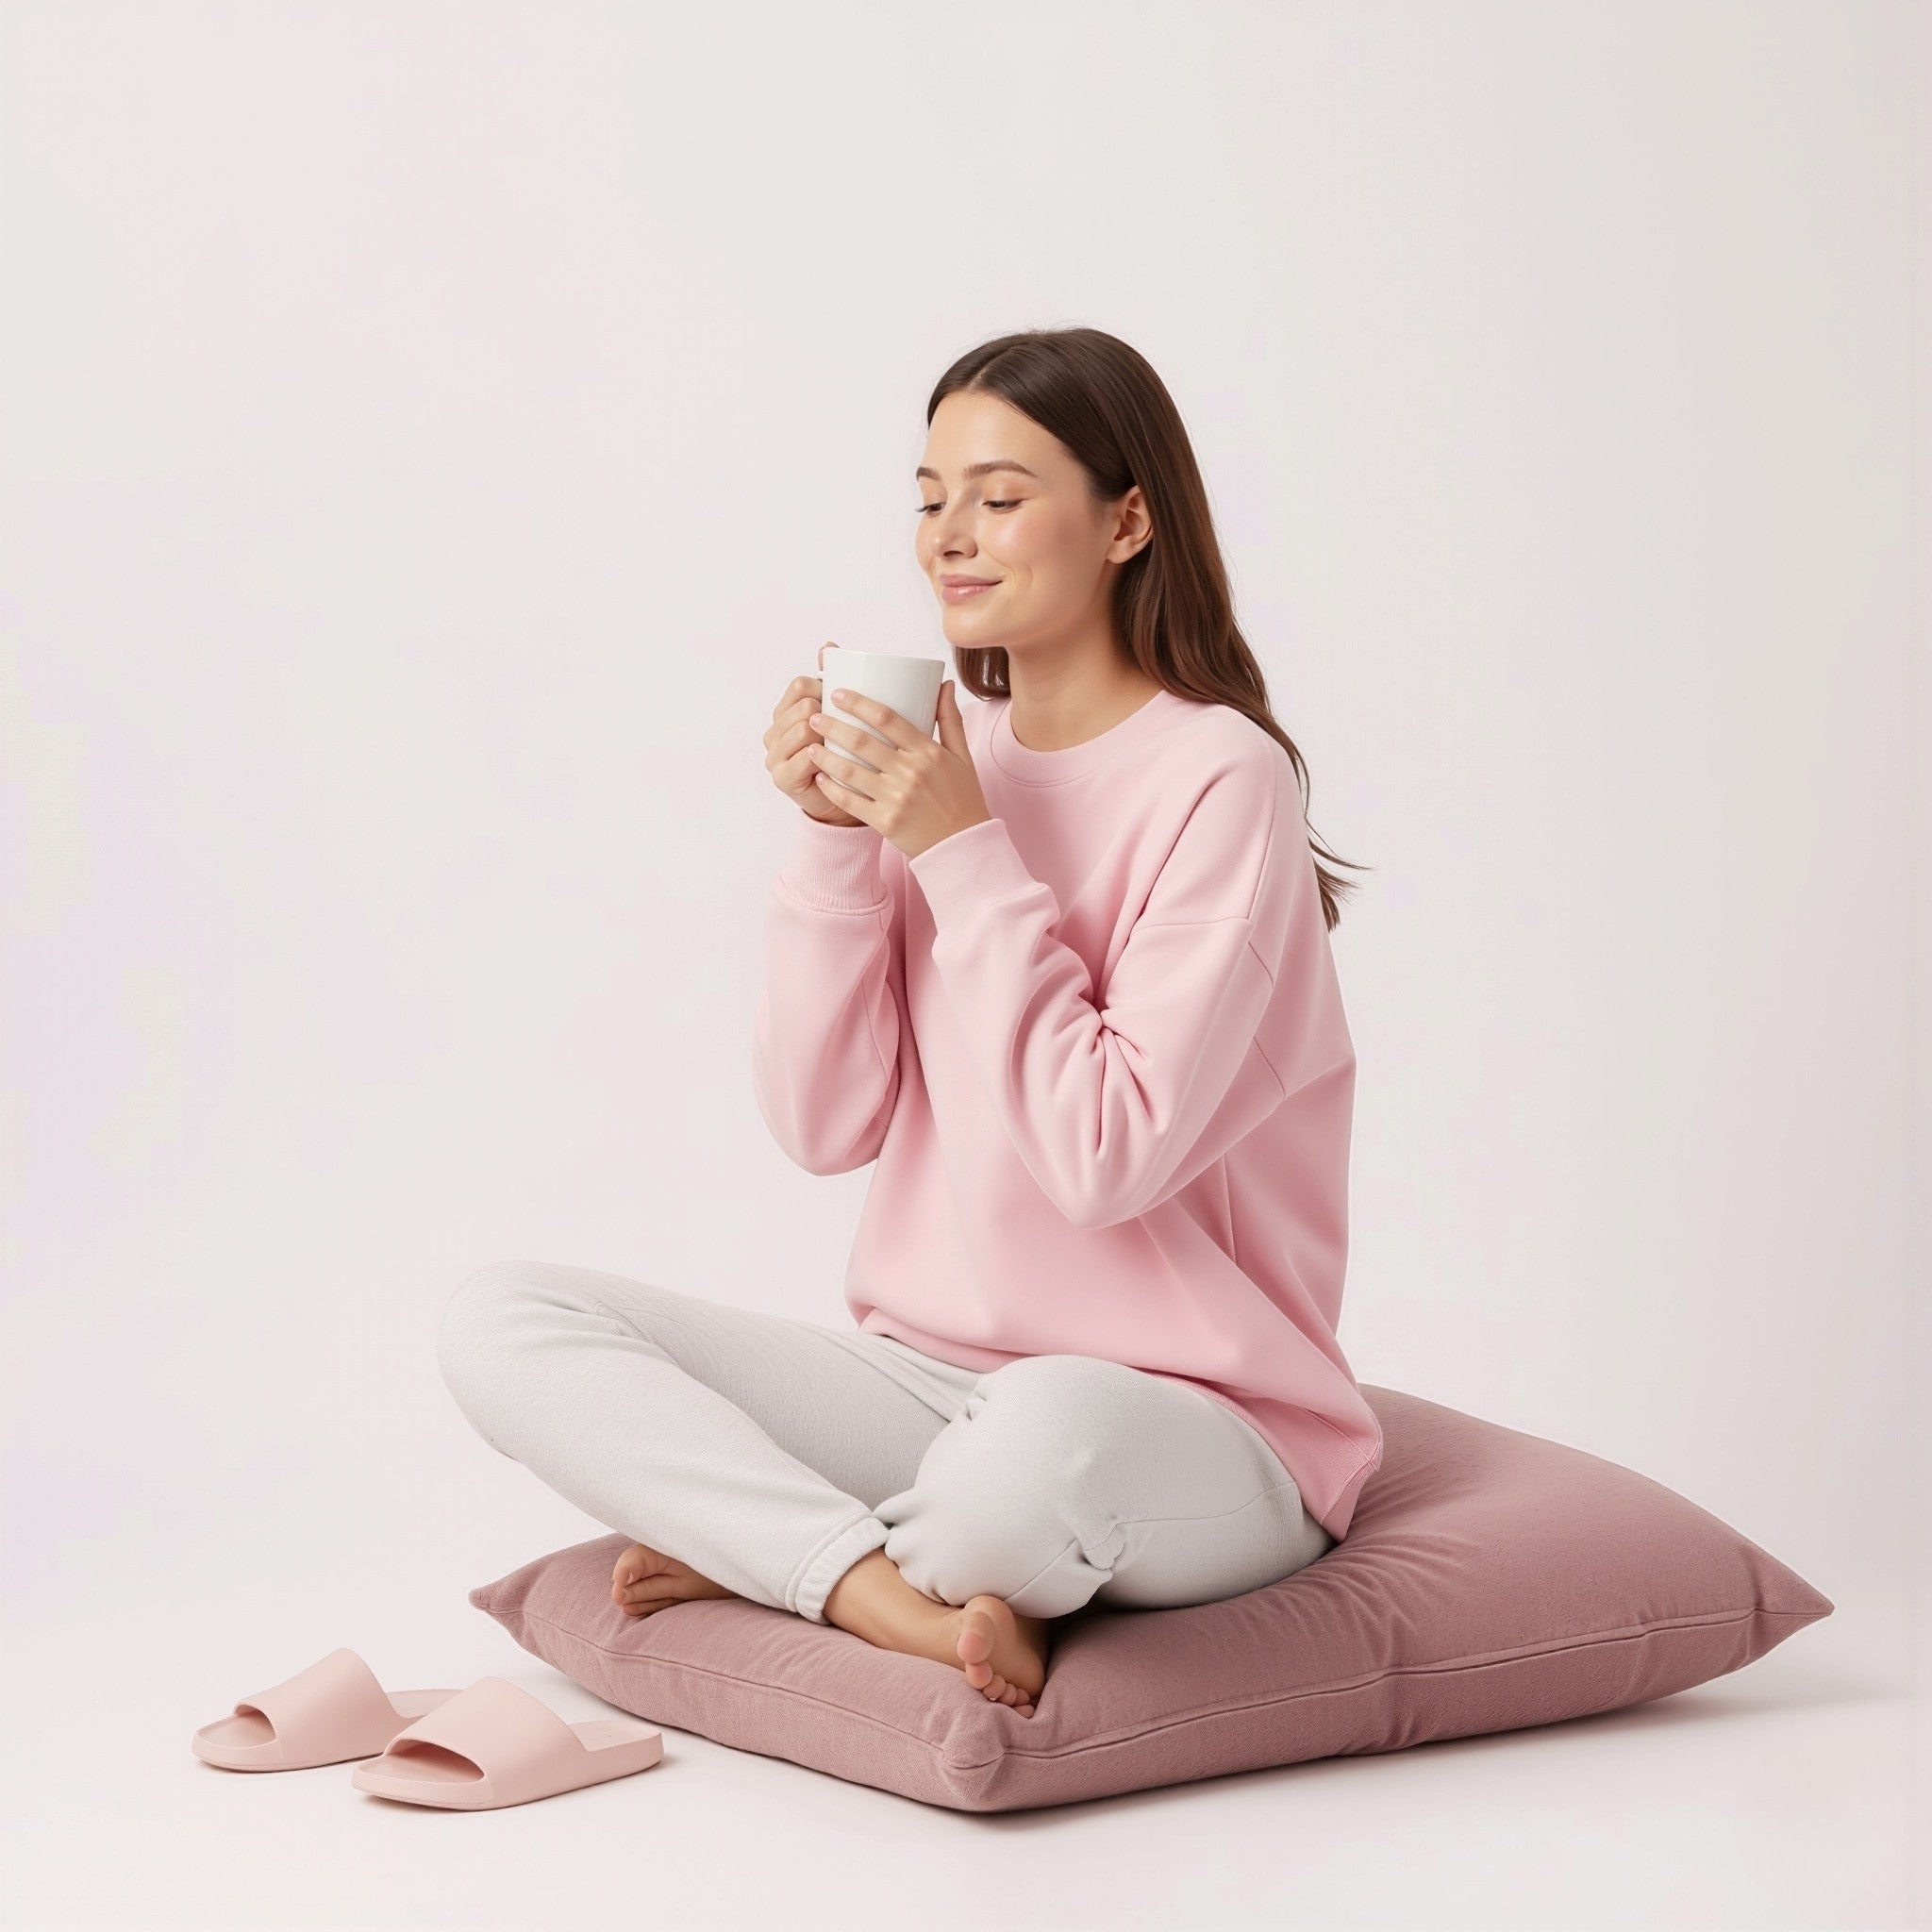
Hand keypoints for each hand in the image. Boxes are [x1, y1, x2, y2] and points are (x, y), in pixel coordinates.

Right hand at [764, 645, 865, 826]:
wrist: (845, 795)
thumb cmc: (844, 751)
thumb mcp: (839, 714)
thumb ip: (831, 679)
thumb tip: (828, 646)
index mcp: (785, 711)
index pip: (799, 685)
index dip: (823, 689)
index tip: (840, 702)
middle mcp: (774, 731)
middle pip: (802, 706)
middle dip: (826, 714)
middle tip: (844, 730)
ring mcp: (773, 755)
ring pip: (803, 729)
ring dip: (826, 736)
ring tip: (840, 747)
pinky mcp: (781, 778)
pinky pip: (804, 758)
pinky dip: (822, 758)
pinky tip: (833, 762)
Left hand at [806, 678, 991, 860]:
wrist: (963, 845)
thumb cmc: (962, 798)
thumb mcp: (962, 757)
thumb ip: (950, 720)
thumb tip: (944, 684)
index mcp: (928, 752)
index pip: (887, 718)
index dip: (858, 703)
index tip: (838, 694)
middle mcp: (910, 773)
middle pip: (862, 742)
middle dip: (832, 725)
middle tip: (814, 716)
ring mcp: (896, 799)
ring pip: (851, 771)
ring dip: (826, 756)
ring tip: (810, 746)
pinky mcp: (885, 822)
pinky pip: (851, 802)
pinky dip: (833, 789)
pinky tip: (821, 778)